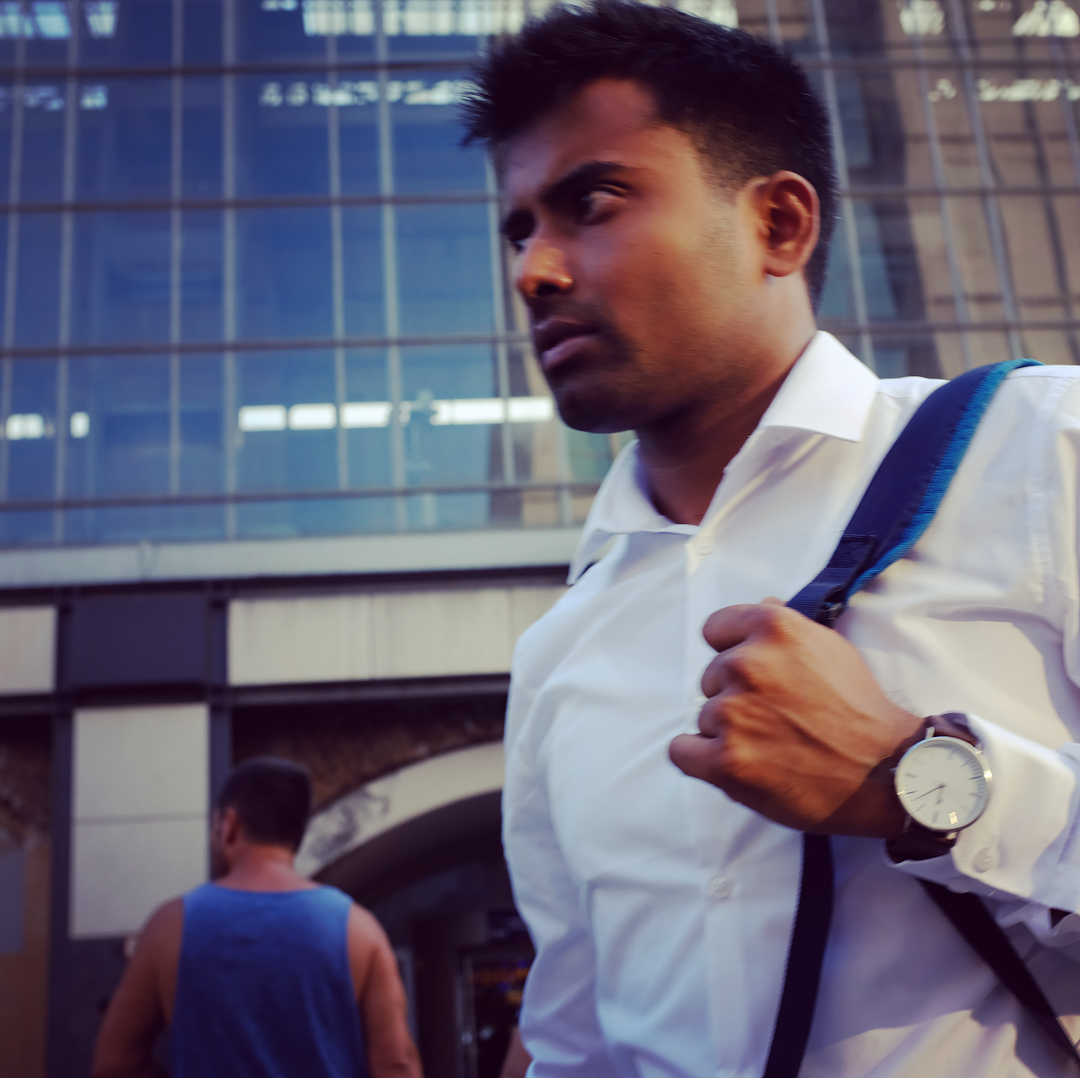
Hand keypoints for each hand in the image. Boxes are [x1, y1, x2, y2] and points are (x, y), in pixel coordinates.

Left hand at [669, 599, 923, 836]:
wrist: (885, 772)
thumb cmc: (859, 710)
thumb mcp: (830, 647)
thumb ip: (786, 626)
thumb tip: (760, 605)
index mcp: (772, 628)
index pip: (715, 630)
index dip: (732, 652)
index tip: (751, 674)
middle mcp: (747, 664)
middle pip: (711, 678)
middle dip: (735, 696)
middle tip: (775, 718)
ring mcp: (733, 713)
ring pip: (703, 717)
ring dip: (728, 732)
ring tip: (772, 746)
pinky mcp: (725, 759)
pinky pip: (682, 751)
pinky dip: (701, 759)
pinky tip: (735, 763)